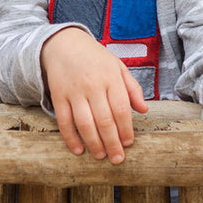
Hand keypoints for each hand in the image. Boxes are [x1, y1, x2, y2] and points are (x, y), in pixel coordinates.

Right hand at [40, 28, 148, 163]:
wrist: (63, 44)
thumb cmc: (95, 58)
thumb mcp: (118, 66)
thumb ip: (132, 88)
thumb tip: (144, 110)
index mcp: (111, 78)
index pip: (121, 109)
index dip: (126, 129)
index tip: (129, 143)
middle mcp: (93, 85)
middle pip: (104, 120)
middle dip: (112, 143)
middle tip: (117, 158)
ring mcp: (74, 91)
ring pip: (85, 123)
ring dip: (94, 143)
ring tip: (101, 156)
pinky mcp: (58, 96)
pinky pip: (64, 121)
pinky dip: (71, 138)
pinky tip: (79, 150)